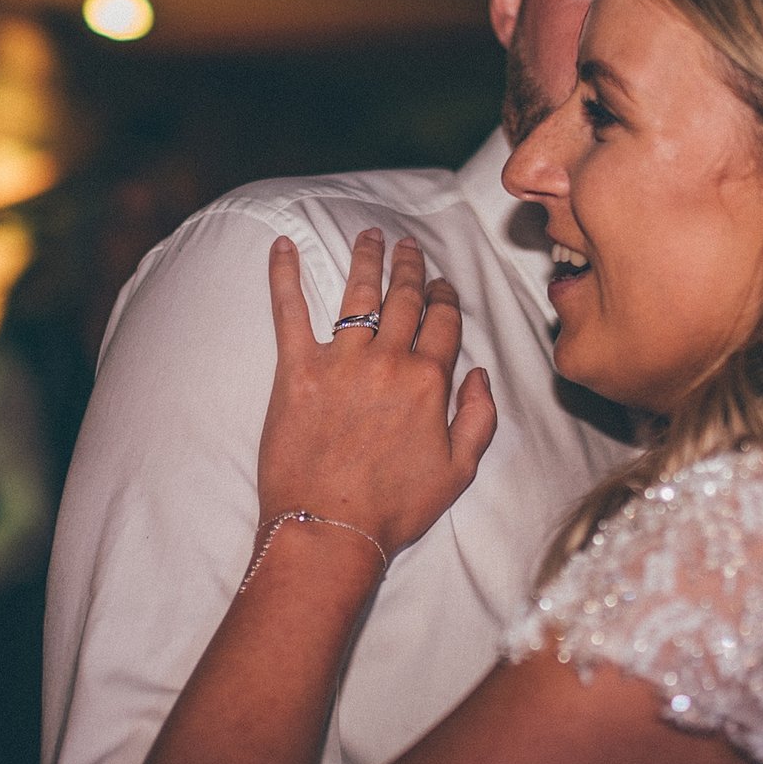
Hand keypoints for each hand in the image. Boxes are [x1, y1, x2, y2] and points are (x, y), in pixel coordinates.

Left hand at [259, 229, 497, 554]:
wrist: (330, 528)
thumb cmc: (394, 508)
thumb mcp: (459, 471)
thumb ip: (479, 418)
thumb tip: (480, 375)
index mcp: (429, 382)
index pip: (443, 323)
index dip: (444, 298)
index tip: (441, 284)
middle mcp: (388, 361)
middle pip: (404, 299)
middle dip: (409, 267)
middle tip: (408, 245)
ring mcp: (340, 360)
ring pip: (358, 294)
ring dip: (366, 259)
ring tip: (369, 235)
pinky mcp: (297, 370)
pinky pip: (289, 311)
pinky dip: (284, 275)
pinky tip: (282, 246)